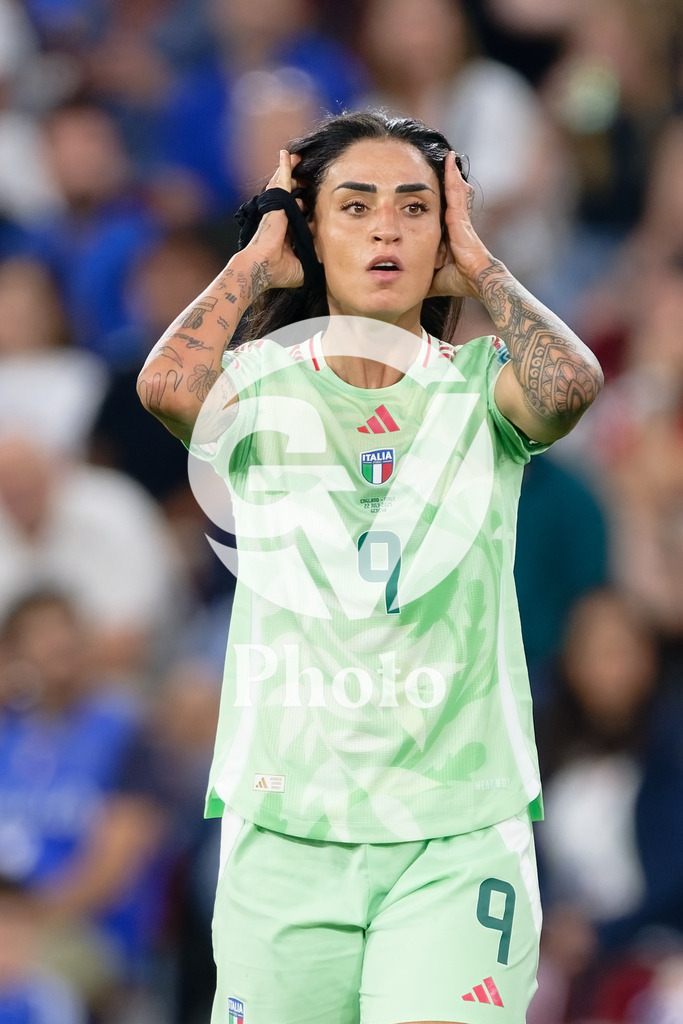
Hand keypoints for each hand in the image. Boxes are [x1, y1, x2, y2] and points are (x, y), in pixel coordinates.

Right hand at [244, 150, 304, 290]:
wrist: (262, 268)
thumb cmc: (278, 271)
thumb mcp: (303, 266)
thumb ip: (314, 259)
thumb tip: (325, 258)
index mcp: (287, 230)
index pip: (300, 214)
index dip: (307, 207)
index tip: (314, 203)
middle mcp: (282, 217)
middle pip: (293, 196)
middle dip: (300, 184)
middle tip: (308, 175)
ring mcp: (278, 208)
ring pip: (287, 185)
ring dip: (292, 171)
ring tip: (299, 158)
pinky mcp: (277, 201)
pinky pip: (282, 179)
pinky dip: (284, 166)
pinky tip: (287, 154)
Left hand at [428, 151, 492, 299]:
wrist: (477, 280)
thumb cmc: (458, 280)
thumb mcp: (431, 276)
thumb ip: (419, 275)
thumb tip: (402, 283)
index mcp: (448, 234)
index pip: (438, 212)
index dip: (432, 200)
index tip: (425, 189)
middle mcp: (454, 223)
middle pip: (446, 197)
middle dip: (441, 181)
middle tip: (432, 162)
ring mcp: (459, 218)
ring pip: (452, 189)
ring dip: (447, 172)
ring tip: (442, 153)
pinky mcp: (460, 216)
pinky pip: (455, 191)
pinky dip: (452, 175)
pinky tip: (448, 159)